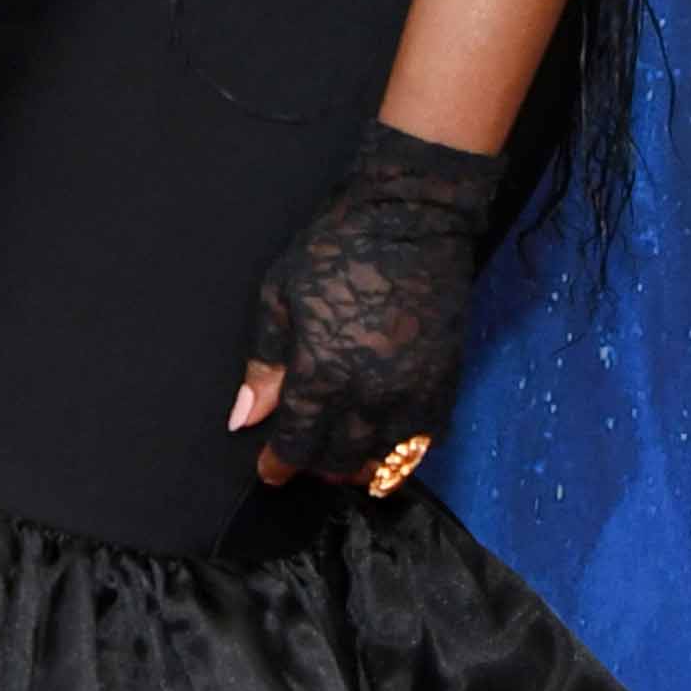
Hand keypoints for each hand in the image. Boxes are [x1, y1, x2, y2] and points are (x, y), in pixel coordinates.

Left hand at [230, 123, 502, 485]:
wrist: (412, 218)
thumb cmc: (336, 250)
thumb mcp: (280, 297)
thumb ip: (264, 364)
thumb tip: (245, 418)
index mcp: (323, 372)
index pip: (298, 443)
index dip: (280, 465)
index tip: (270, 471)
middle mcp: (370, 393)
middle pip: (341, 459)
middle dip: (318, 467)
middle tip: (305, 460)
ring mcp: (413, 390)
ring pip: (385, 459)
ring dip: (361, 469)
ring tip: (344, 463)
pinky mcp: (445, 380)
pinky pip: (426, 440)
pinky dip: (403, 454)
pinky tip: (386, 448)